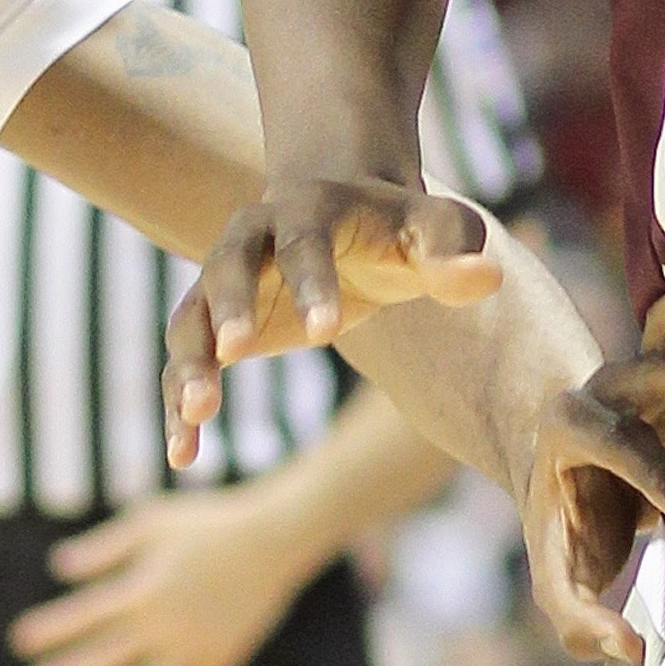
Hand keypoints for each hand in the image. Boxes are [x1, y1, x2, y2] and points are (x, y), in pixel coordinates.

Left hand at [10, 487, 309, 665]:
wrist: (275, 540)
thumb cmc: (206, 525)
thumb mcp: (149, 522)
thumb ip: (102, 548)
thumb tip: (60, 569)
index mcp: (141, 590)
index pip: (80, 619)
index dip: (46, 634)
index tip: (21, 643)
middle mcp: (165, 627)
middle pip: (104, 664)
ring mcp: (196, 651)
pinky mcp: (223, 664)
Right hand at [165, 176, 502, 463]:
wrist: (354, 226)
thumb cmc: (403, 232)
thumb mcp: (438, 233)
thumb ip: (456, 253)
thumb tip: (485, 277)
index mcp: (308, 209)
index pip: (305, 242)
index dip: (312, 282)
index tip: (326, 333)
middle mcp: (251, 238)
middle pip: (226, 267)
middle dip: (228, 309)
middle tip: (233, 355)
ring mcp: (224, 282)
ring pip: (193, 320)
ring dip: (190, 366)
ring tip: (197, 417)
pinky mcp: (215, 326)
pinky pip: (187, 363)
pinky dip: (179, 406)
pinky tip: (184, 456)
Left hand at [523, 339, 664, 665]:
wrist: (573, 464)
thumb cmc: (570, 528)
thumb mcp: (556, 575)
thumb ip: (578, 619)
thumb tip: (633, 652)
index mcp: (571, 425)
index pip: (613, 442)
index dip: (651, 472)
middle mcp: (615, 385)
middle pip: (661, 368)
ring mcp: (659, 369)